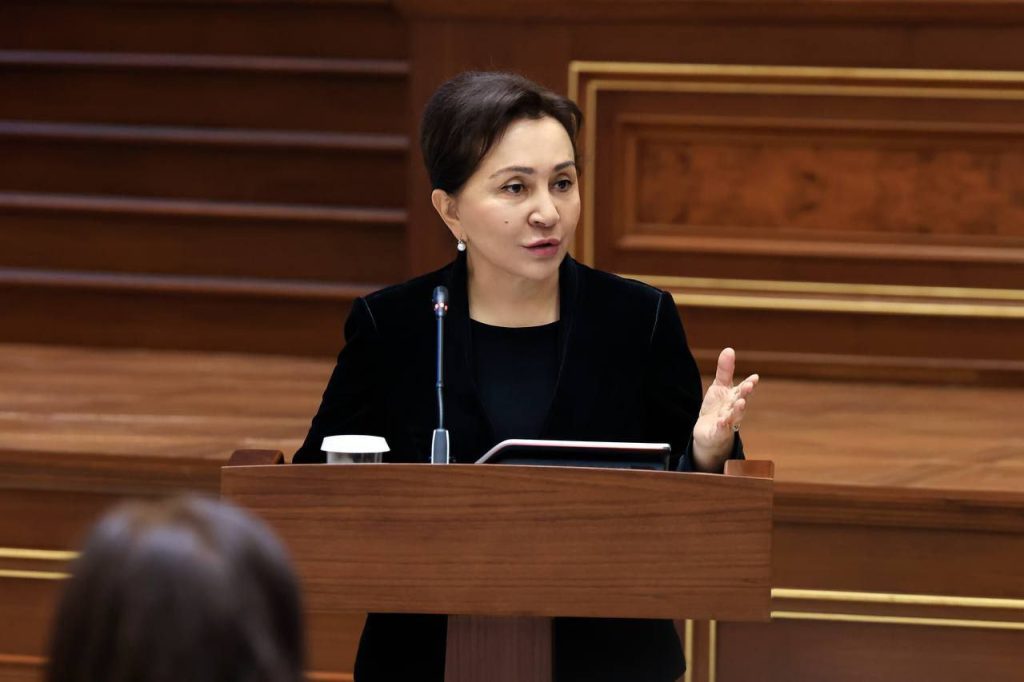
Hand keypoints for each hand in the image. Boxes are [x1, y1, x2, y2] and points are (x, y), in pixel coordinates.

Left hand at [692, 348, 758, 469]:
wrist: (709, 432)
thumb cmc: (718, 407)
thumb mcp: (719, 387)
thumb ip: (725, 370)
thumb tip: (729, 349)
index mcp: (735, 397)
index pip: (743, 389)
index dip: (749, 384)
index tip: (754, 378)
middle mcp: (734, 409)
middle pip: (741, 401)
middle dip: (745, 394)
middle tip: (748, 386)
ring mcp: (728, 422)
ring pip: (734, 416)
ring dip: (737, 410)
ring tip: (740, 403)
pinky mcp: (718, 433)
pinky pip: (721, 430)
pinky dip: (722, 426)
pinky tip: (722, 421)